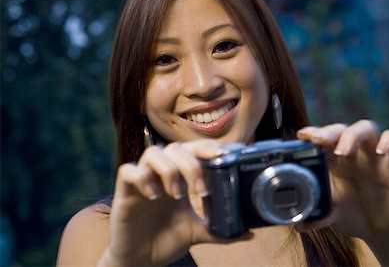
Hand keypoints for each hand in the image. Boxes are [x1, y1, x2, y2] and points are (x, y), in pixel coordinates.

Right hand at [101, 140, 247, 265]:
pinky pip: (128, 170)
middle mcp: (162, 174)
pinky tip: (153, 196)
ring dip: (169, 169)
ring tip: (177, 194)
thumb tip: (248, 232)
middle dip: (192, 164)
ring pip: (153, 153)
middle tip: (201, 189)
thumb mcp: (197, 232)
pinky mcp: (124, 191)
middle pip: (175, 148)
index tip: (223, 155)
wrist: (140, 260)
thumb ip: (220, 230)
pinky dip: (142, 178)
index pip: (193, 150)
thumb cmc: (165, 240)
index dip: (207, 147)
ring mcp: (143, 180)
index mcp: (180, 178)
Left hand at [295, 120, 388, 240]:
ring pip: (366, 128)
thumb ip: (318, 217)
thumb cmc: (352, 215)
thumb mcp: (333, 216)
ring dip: (353, 135)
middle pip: (340, 129)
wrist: (380, 230)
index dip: (311, 132)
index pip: (321, 138)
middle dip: (328, 132)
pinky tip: (381, 151)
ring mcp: (373, 154)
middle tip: (318, 140)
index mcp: (331, 160)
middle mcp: (351, 152)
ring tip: (342, 152)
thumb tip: (299, 226)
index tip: (302, 136)